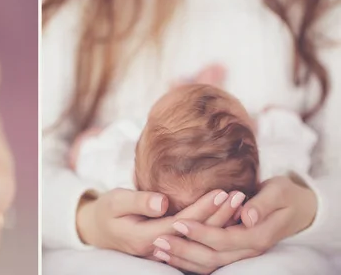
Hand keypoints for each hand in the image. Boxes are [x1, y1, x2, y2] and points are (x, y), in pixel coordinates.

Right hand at [76, 187, 237, 256]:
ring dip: (220, 225)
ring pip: (200, 243)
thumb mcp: (116, 201)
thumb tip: (162, 201)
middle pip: (197, 236)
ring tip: (239, 206)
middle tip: (240, 196)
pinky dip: (212, 231)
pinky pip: (196, 243)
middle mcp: (160, 249)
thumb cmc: (107, 211)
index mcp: (146, 237)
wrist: (98, 229)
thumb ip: (139, 201)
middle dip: (220, 216)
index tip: (222, 192)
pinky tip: (226, 218)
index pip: (183, 224)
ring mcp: (166, 252)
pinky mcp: (170, 249)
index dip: (204, 209)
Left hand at [156, 177, 317, 272]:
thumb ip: (263, 204)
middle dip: (184, 249)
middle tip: (158, 239)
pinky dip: (189, 259)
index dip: (200, 233)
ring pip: (209, 264)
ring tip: (157, 248)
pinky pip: (210, 262)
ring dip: (182, 258)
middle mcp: (248, 250)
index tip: (178, 222)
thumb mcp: (279, 193)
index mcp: (258, 237)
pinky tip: (169, 252)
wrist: (298, 208)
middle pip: (212, 257)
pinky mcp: (234, 251)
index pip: (224, 240)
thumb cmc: (286, 195)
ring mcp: (241, 254)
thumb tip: (248, 216)